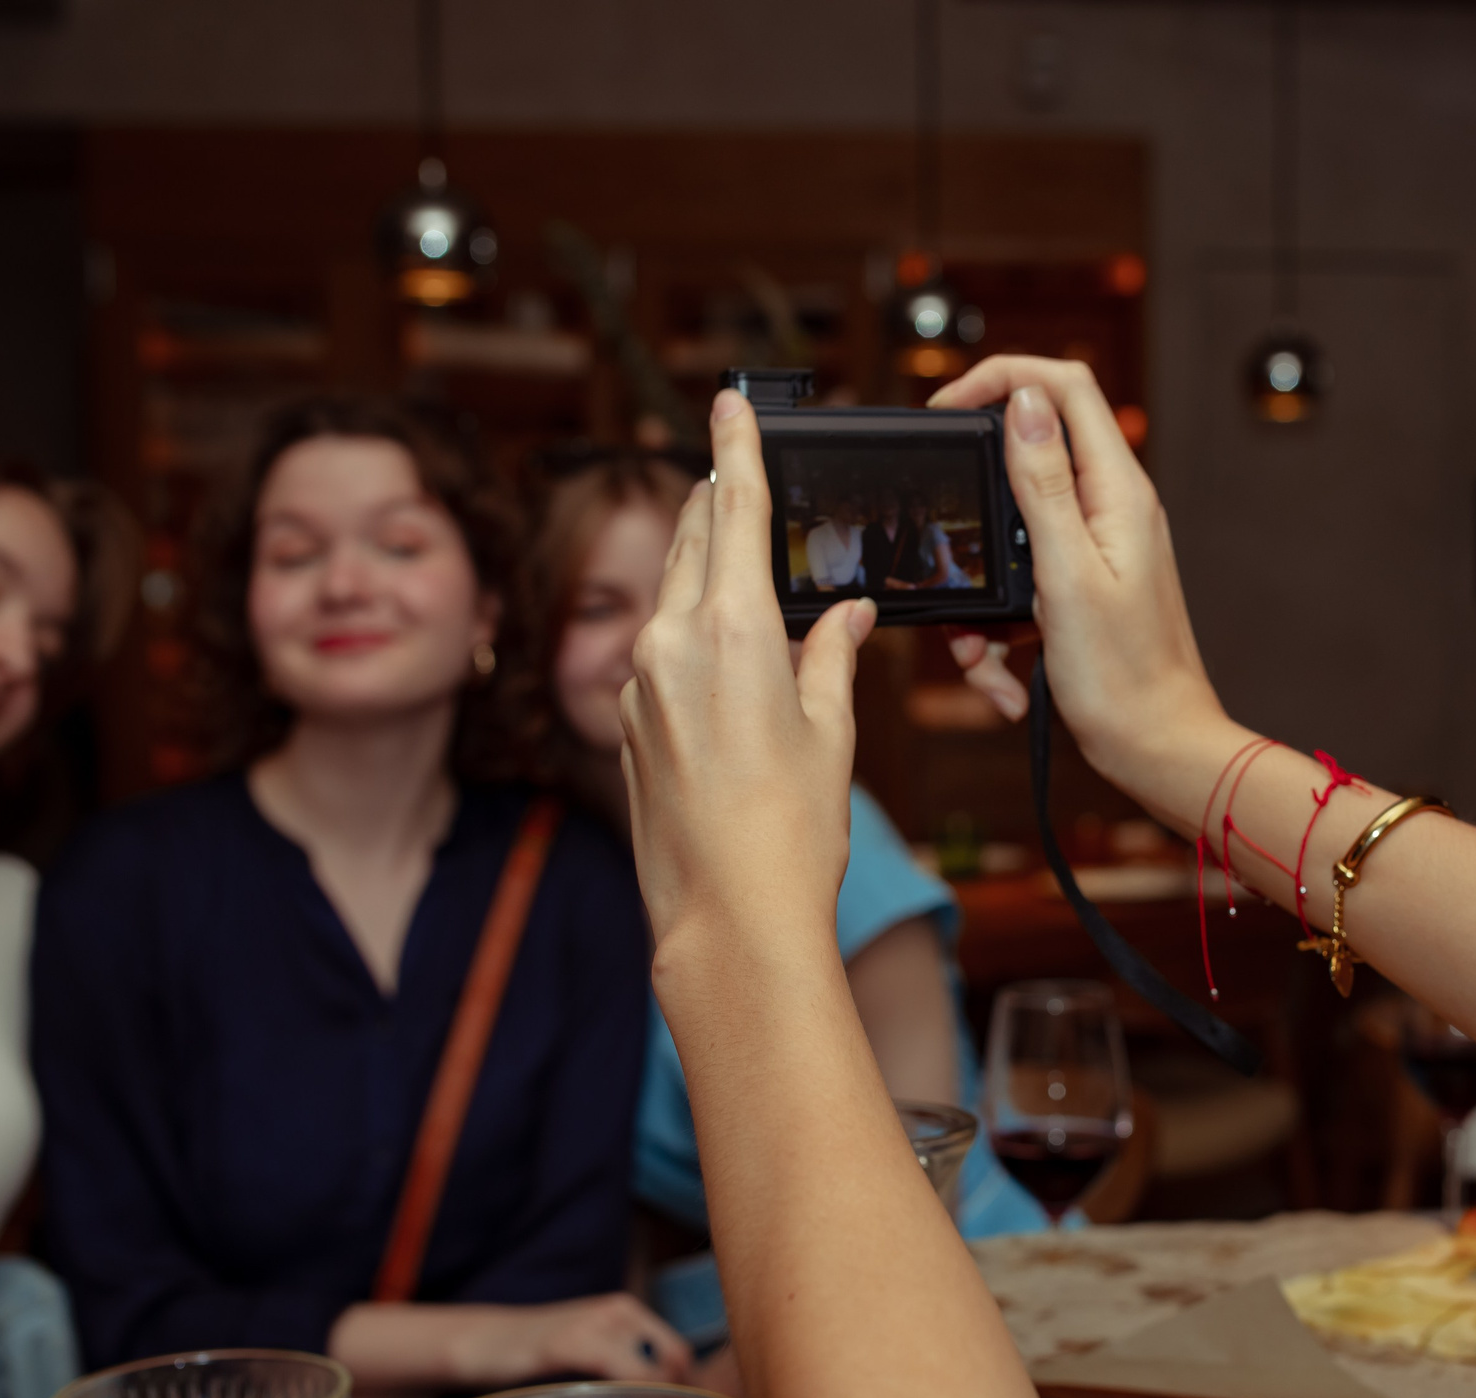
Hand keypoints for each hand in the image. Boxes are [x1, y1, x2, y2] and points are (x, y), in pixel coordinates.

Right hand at [454, 1293, 695, 1388]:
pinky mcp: (568, 1344)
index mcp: (627, 1311)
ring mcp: (594, 1325)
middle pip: (676, 1363)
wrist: (479, 1341)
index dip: (688, 1390)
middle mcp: (618, 1312)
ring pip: (653, 1373)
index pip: (680, 1353)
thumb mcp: (587, 1347)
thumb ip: (622, 1364)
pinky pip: (621, 1374)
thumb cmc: (536, 1353)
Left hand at [620, 389, 875, 955]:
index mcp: (731, 630)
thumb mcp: (830, 732)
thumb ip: (832, 657)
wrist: (725, 918)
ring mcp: (638, 683)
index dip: (735, 447)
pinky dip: (692, 638)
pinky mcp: (626, 722)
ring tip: (741, 565)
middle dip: (714, 501)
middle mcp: (670, 643)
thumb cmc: (790, 832)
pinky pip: (661, 655)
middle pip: (690, 540)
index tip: (729, 400)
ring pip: (670, 596)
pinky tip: (729, 665)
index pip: (733, 508)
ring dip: (702, 571)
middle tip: (734, 469)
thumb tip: (849, 615)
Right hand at [928, 358, 1233, 817]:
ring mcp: (1096, 551)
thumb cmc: (1124, 677)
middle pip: (1026, 463)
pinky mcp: (1080, 592)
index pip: (1064, 388)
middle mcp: (1110, 510)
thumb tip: (1025, 401)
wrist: (1157, 750)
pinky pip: (1020, 589)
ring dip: (982, 595)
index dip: (1003, 378)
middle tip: (947, 553)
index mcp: (1117, 492)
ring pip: (1011, 538)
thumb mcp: (1067, 574)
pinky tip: (1006, 678)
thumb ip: (1043, 484)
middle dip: (977, 513)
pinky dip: (999, 632)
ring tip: (984, 652)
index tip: (949, 410)